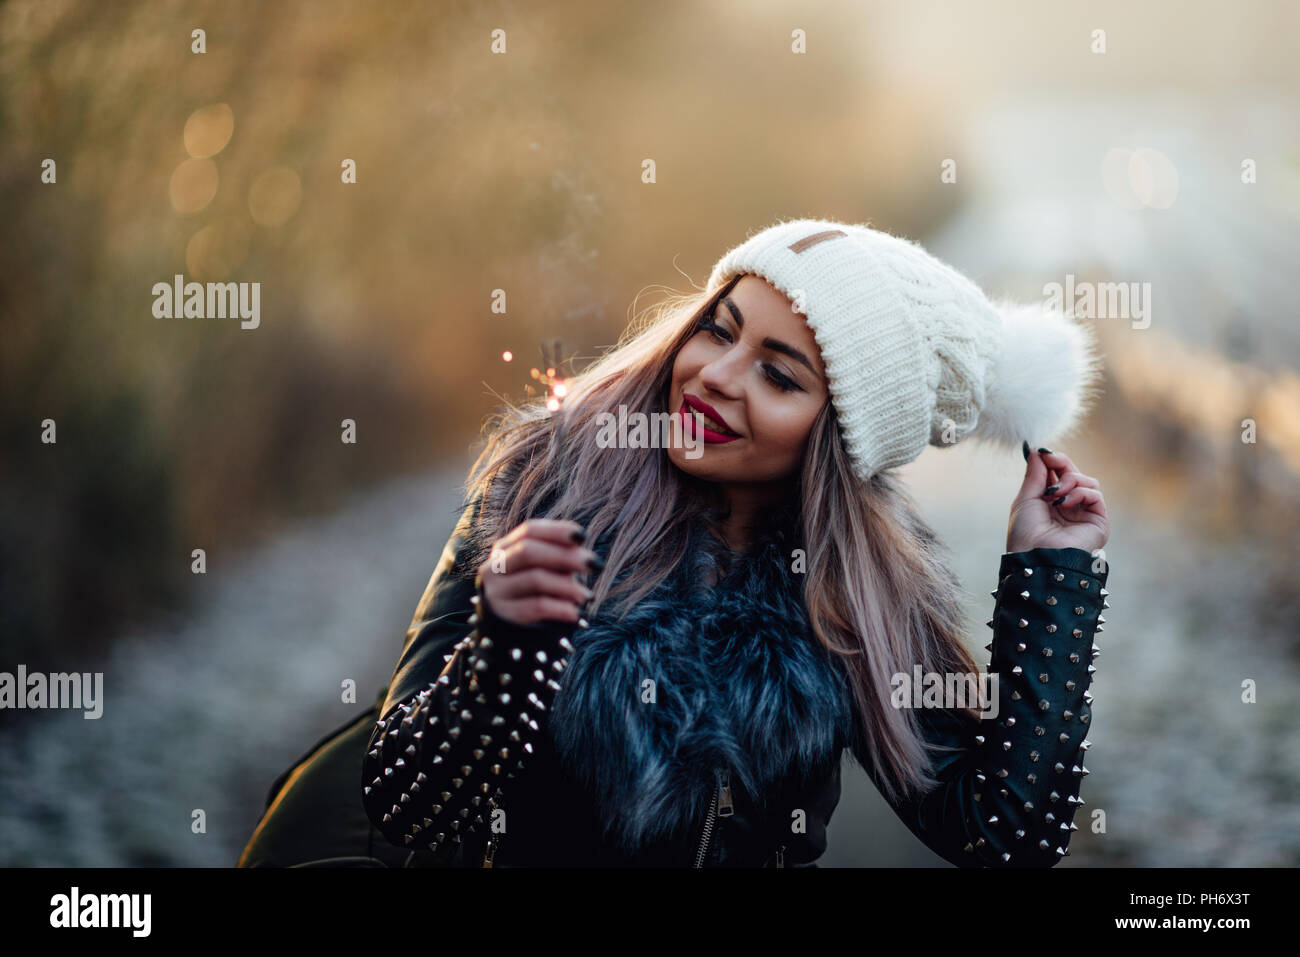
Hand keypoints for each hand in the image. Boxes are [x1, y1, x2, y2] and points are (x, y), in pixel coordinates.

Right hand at [476, 519, 598, 626]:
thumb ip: (562, 557)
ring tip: (587, 595)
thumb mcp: (547, 569)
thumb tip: (586, 557)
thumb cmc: (536, 591)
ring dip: (567, 586)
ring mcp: (497, 590)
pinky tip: (576, 613)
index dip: (557, 531)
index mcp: (507, 547)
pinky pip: (536, 607)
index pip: (529, 530)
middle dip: (565, 556)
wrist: (510, 630)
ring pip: (534, 579)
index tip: (583, 537)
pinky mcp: (505, 614)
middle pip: (528, 551)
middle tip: (594, 564)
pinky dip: (560, 608)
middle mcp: (496, 566)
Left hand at [1006, 445, 1109, 554]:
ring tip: (1054, 493)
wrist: (1036, 557)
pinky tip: (1064, 502)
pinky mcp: (1098, 521)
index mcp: (1051, 503)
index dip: (1053, 461)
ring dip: (1069, 480)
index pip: (1058, 474)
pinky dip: (1080, 492)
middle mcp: (1069, 508)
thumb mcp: (1026, 498)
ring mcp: (1084, 514)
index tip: (1042, 452)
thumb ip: (1035, 474)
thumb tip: (1037, 451)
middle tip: (1051, 458)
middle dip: (1062, 463)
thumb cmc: (1026, 533)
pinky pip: (1095, 495)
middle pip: (1074, 474)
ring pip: (1087, 482)